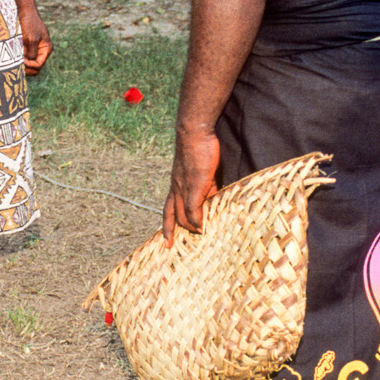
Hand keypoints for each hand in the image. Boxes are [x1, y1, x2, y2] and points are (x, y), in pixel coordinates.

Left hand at [20, 5, 51, 75]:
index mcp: (46, 49)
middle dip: (26, 68)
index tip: (21, 61)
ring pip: (29, 64)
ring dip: (22, 64)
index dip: (30, 66)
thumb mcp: (31, 39)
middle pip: (35, 68)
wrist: (25, 11)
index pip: (39, 65)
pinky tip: (13, 56)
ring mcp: (35, 50)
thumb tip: (28, 64)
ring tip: (13, 60)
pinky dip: (19, 60)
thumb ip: (31, 53)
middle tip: (15, 64)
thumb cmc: (29, 23)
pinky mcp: (28, 47)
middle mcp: (42, 51)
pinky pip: (24, 58)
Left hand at [162, 129, 220, 244]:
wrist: (195, 133)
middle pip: (173, 216)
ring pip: (182, 216)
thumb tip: (213, 200)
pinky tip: (203, 228)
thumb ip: (207, 187)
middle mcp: (176, 189)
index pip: (168, 211)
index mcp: (176, 185)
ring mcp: (184, 188)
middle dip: (175, 233)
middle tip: (179, 246)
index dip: (167, 228)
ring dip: (190, 228)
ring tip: (199, 236)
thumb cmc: (200, 149)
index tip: (167, 243)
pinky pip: (193, 209)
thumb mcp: (202, 172)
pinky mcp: (194, 186)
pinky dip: (197, 220)